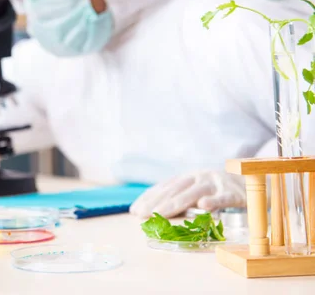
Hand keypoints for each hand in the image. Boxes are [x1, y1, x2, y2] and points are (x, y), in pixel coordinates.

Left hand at [129, 171, 245, 217]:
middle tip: (141, 215)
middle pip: (175, 190)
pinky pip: (224, 197)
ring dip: (176, 203)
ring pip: (194, 193)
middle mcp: (200, 177)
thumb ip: (182, 199)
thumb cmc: (222, 191)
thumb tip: (157, 212)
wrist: (256, 182)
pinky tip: (204, 206)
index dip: (149, 197)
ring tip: (161, 213)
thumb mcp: (200, 191)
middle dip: (156, 203)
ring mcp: (217, 183)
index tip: (135, 209)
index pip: (165, 186)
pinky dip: (215, 200)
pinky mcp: (235, 192)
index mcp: (189, 177)